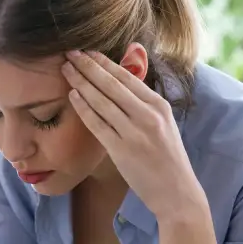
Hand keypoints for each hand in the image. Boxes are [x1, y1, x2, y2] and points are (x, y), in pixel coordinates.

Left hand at [61, 49, 205, 220]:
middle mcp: (148, 115)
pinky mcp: (122, 150)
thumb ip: (144, 103)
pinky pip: (98, 124)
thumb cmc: (167, 158)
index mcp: (159, 105)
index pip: (127, 77)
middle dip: (88, 66)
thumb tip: (126, 79)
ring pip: (102, 101)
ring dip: (81, 82)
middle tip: (69, 52)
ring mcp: (134, 132)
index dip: (104, 62)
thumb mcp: (163, 124)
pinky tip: (72, 96)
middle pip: (112, 84)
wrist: (176, 192)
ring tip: (65, 69)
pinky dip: (84, 108)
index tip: (87, 51)